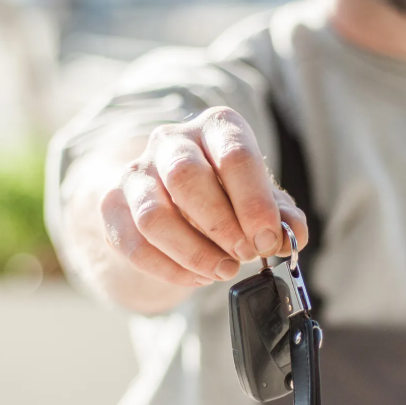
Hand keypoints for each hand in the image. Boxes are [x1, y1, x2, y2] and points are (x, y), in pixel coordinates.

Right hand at [99, 107, 308, 287]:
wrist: (172, 196)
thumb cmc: (225, 193)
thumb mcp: (259, 199)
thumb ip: (281, 215)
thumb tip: (293, 234)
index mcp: (216, 127)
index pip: (234, 155)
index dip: (253, 203)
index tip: (267, 239)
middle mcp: (171, 140)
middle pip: (186, 178)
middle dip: (221, 225)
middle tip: (244, 255)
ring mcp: (137, 172)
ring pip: (154, 215)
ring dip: (193, 252)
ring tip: (222, 270)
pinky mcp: (112, 206)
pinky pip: (134, 243)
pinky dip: (169, 269)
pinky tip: (196, 277)